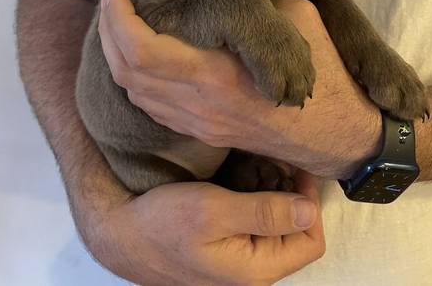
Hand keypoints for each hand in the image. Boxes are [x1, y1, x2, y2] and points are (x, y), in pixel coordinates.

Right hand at [86, 169, 323, 285]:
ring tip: (254, 165)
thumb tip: (310, 209)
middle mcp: (252, 270)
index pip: (311, 240)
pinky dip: (254, 195)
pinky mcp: (227, 245)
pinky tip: (239, 177)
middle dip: (289, 192)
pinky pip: (255, 220)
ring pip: (276, 222)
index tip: (292, 166)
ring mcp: (240, 259)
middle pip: (296, 230)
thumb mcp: (213, 211)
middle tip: (270, 161)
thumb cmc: (163, 223)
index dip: (308, 201)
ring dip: (272, 190)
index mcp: (256, 270)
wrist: (121, 233)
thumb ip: (263, 211)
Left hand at [99, 0, 380, 178]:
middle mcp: (199, 105)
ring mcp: (200, 123)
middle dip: (107, 34)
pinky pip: (154, 107)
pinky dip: (138, 79)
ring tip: (120, 24)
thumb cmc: (327, 77)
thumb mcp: (299, 21)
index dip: (118, 21)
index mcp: (217, 75)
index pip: (142, 52)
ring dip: (118, 57)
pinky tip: (145, 57)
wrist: (339, 136)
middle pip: (127, 73)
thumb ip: (259, 5)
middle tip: (112, 3)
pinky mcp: (206, 132)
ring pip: (135, 92)